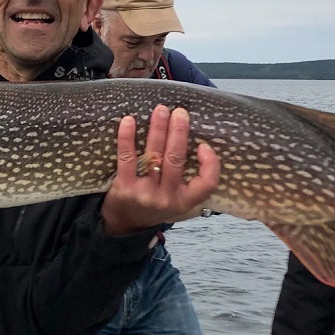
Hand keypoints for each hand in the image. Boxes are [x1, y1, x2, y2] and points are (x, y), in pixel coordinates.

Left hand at [101, 105, 220, 235]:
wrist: (125, 223)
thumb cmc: (157, 203)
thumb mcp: (179, 200)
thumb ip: (190, 179)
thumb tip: (199, 141)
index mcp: (185, 201)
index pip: (207, 184)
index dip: (210, 164)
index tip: (204, 145)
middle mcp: (166, 198)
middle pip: (175, 160)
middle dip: (179, 133)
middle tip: (180, 112)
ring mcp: (145, 193)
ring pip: (154, 155)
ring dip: (158, 130)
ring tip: (160, 110)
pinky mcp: (124, 187)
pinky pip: (127, 158)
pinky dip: (127, 138)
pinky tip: (129, 121)